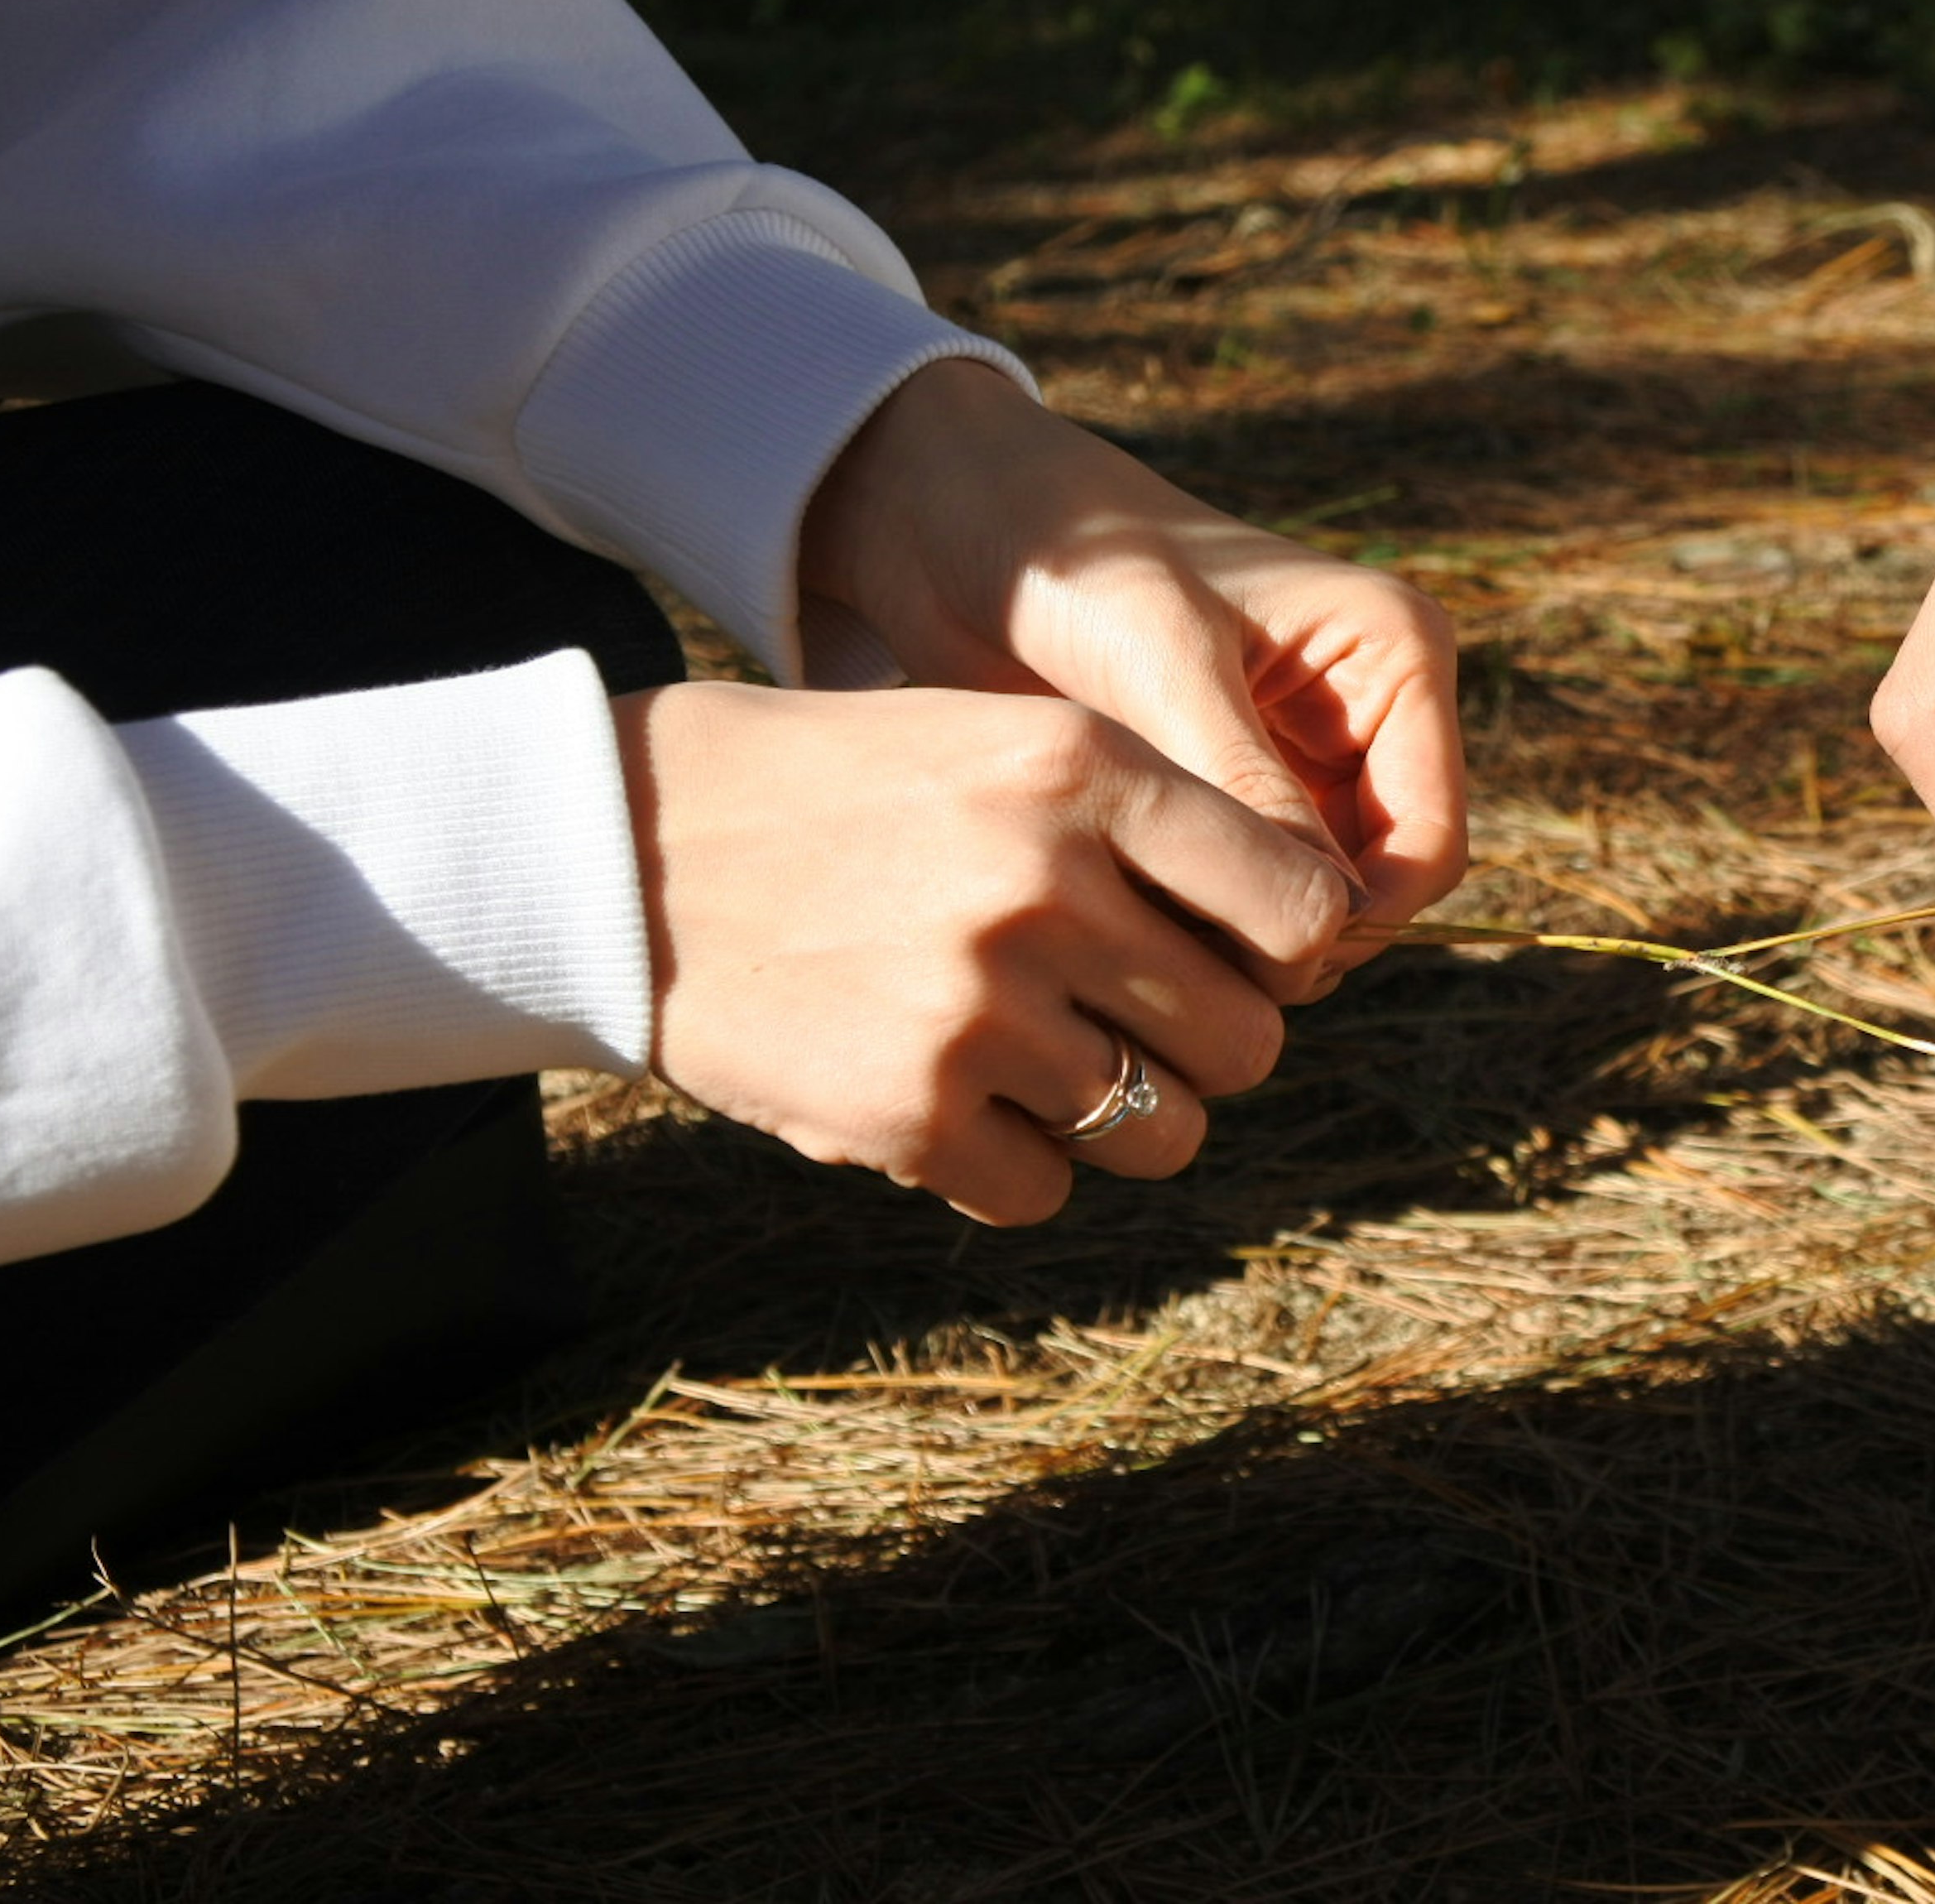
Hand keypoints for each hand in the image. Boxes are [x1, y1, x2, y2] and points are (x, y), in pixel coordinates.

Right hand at [612, 680, 1351, 1225]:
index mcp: (1085, 768)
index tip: (1242, 961)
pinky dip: (1011, 1168)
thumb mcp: (1002, 742)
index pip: (1300, 905)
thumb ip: (1153, 822)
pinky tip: (951, 1102)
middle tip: (1131, 1025)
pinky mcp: (909, 1113)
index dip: (1287, 953)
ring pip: (1165, 1133)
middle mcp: (1048, 884)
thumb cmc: (844, 794)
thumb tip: (1313, 939)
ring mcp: (979, 1007)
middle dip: (1205, 1048)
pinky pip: (1046, 1193)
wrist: (621, 852)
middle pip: (1248, 1040)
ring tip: (1039, 1066)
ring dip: (1121, 1119)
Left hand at [801, 361, 1465, 988]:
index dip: (1359, 915)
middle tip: (1183, 955)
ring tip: (1141, 929)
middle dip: (1299, 932)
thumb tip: (1321, 917)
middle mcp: (1369, 711)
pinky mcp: (1234, 790)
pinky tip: (1126, 914)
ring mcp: (1303, 757)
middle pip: (1382, 889)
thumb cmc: (1071, 554)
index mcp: (1394, 657)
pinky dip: (1204, 917)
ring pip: (1314, 902)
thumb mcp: (1163, 660)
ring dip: (1246, 934)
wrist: (962, 523)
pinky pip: (1248, 890)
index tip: (1251, 949)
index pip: (1429, 843)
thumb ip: (1246, 782)